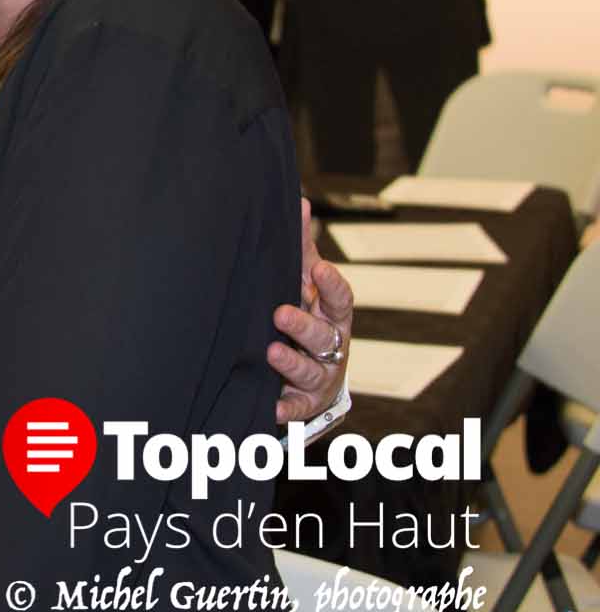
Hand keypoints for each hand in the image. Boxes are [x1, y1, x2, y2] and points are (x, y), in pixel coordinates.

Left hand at [271, 197, 352, 424]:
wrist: (313, 374)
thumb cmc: (308, 315)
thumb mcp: (305, 283)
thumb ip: (302, 248)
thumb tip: (300, 201)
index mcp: (333, 315)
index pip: (341, 300)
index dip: (332, 285)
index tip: (318, 269)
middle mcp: (331, 347)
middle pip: (325, 337)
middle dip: (305, 326)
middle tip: (280, 313)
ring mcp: (320, 377)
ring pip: (311, 372)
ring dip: (291, 364)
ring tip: (272, 352)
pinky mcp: (303, 404)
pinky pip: (295, 409)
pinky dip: (285, 409)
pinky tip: (270, 406)